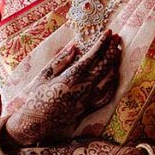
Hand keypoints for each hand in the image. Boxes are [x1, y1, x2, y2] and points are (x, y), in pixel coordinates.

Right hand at [3, 30, 121, 147]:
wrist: (36, 121)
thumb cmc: (37, 95)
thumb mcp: (44, 74)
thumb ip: (61, 60)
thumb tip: (75, 47)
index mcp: (71, 76)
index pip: (92, 56)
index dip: (102, 43)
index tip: (108, 32)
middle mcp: (83, 87)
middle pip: (104, 66)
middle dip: (112, 50)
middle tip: (117, 39)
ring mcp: (88, 99)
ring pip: (109, 80)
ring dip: (115, 64)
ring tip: (117, 53)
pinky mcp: (88, 109)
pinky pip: (107, 96)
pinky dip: (113, 84)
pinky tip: (114, 75)